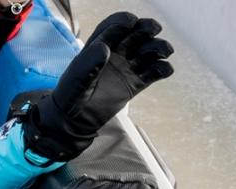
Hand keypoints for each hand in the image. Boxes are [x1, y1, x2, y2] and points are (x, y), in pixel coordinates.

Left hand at [24, 12, 173, 160]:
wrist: (75, 121)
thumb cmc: (71, 96)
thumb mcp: (76, 78)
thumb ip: (89, 63)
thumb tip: (105, 48)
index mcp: (98, 46)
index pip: (114, 26)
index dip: (124, 21)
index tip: (131, 22)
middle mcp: (115, 54)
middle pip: (136, 34)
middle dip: (147, 28)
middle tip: (154, 29)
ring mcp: (127, 68)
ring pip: (147, 51)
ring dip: (158, 47)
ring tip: (165, 51)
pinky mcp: (136, 84)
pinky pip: (153, 73)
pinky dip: (162, 69)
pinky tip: (165, 69)